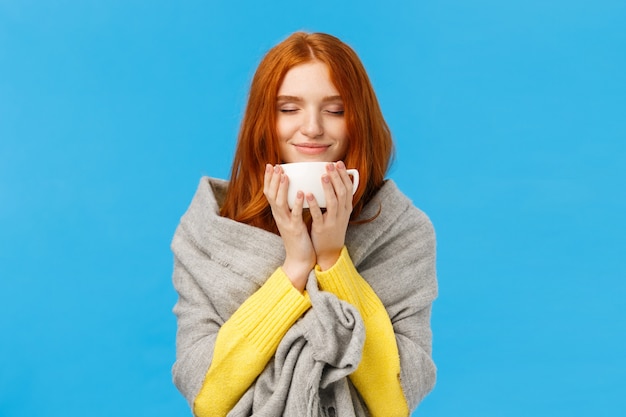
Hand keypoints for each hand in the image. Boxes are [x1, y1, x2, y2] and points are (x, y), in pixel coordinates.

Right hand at [263, 164, 314, 290]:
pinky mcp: (295, 229)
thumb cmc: (298, 237)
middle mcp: (279, 216)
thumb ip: (291, 206)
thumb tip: (297, 189)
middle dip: (273, 179)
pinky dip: (297, 203)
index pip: (269, 193)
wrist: (299, 258)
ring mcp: (286, 223)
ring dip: (282, 188)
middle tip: (276, 166)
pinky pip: (295, 214)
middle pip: (271, 195)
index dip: (269, 179)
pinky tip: (301, 193)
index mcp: (278, 213)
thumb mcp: (292, 219)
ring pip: (280, 203)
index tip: (271, 165)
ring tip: (285, 176)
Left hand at [307, 161, 353, 269]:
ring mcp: (333, 221)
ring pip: (333, 201)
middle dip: (336, 177)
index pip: (348, 188)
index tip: (338, 163)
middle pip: (342, 192)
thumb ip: (338, 199)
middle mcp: (342, 213)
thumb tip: (335, 181)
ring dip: (328, 187)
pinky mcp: (322, 228)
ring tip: (322, 175)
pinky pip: (318, 214)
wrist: (329, 252)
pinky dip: (314, 203)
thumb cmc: (331, 229)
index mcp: (346, 208)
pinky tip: (308, 194)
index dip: (344, 175)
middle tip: (329, 165)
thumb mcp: (339, 214)